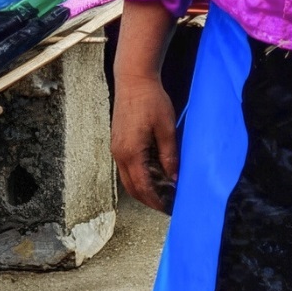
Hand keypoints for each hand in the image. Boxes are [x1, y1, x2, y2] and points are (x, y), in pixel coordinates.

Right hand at [111, 73, 178, 211]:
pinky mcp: (118, 143)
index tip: (168, 208)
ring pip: (128, 178)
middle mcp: (119, 155)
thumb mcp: (166, 128)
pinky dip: (139, 176)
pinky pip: (127, 167)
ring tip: (162, 194)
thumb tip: (174, 177)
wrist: (134, 82)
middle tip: (166, 205)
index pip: (143, 186)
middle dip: (148, 199)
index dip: (155, 199)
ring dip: (143, 189)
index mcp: (131, 153)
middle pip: (132, 187)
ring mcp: (116, 149)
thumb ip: (169, 155)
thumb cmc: (152, 102)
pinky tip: (153, 176)